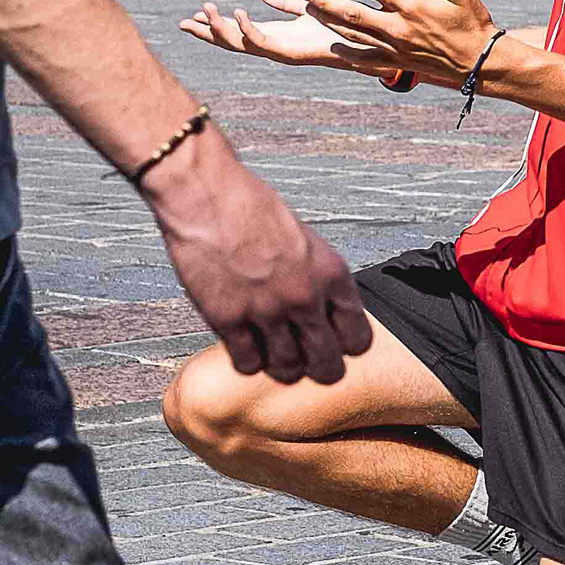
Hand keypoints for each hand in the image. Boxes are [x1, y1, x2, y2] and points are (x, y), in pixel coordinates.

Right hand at [143, 127, 374, 380]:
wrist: (207, 194)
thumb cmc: (252, 208)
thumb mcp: (305, 240)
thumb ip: (316, 277)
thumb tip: (322, 310)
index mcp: (330, 273)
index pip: (357, 335)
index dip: (348, 347)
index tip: (338, 347)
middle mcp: (304, 297)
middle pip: (326, 362)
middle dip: (322, 370)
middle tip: (312, 369)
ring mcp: (266, 311)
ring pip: (286, 368)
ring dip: (283, 368)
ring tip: (277, 361)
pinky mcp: (228, 319)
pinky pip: (247, 362)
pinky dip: (249, 362)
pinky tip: (247, 349)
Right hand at [180, 0, 397, 74]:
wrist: (369, 46)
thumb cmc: (341, 29)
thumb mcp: (307, 10)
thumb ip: (286, 3)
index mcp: (274, 38)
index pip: (236, 33)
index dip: (215, 26)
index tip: (193, 16)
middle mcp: (274, 48)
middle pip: (231, 43)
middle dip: (208, 33)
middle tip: (184, 21)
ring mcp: (281, 53)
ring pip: (241, 45)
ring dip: (220, 30)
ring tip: (204, 12)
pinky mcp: (294, 53)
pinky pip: (263, 43)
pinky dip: (248, 30)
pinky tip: (237, 13)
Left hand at [293, 0, 500, 89]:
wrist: (479, 62)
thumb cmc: (472, 22)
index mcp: (411, 6)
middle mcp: (398, 28)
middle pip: (352, 14)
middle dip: (326, 3)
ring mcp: (395, 48)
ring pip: (353, 35)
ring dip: (329, 22)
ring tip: (310, 11)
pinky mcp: (397, 62)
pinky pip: (365, 59)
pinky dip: (347, 52)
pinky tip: (334, 45)